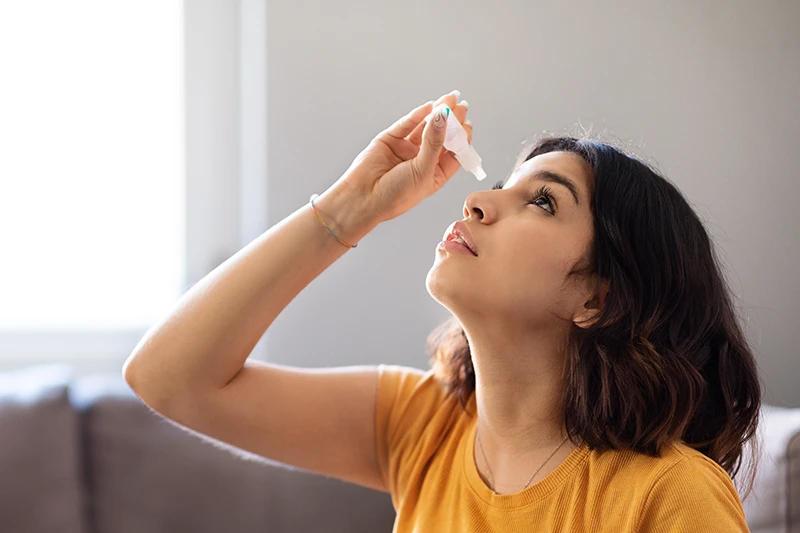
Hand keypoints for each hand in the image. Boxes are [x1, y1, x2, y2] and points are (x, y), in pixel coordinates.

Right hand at [332, 90, 472, 223]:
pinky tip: (429, 107)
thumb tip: (443, 118)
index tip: (467, 124)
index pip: (454, 153)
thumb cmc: (394, 196)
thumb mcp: (423, 171)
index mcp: (434, 175)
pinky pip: (406, 125)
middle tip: (460, 105)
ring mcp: (406, 150)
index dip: (461, 138)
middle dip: (452, 121)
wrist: (363, 198)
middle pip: (441, 137)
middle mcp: (421, 161)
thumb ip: (434, 143)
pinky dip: (417, 115)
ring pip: (425, 128)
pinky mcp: (391, 140)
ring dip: (437, 114)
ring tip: (448, 100)